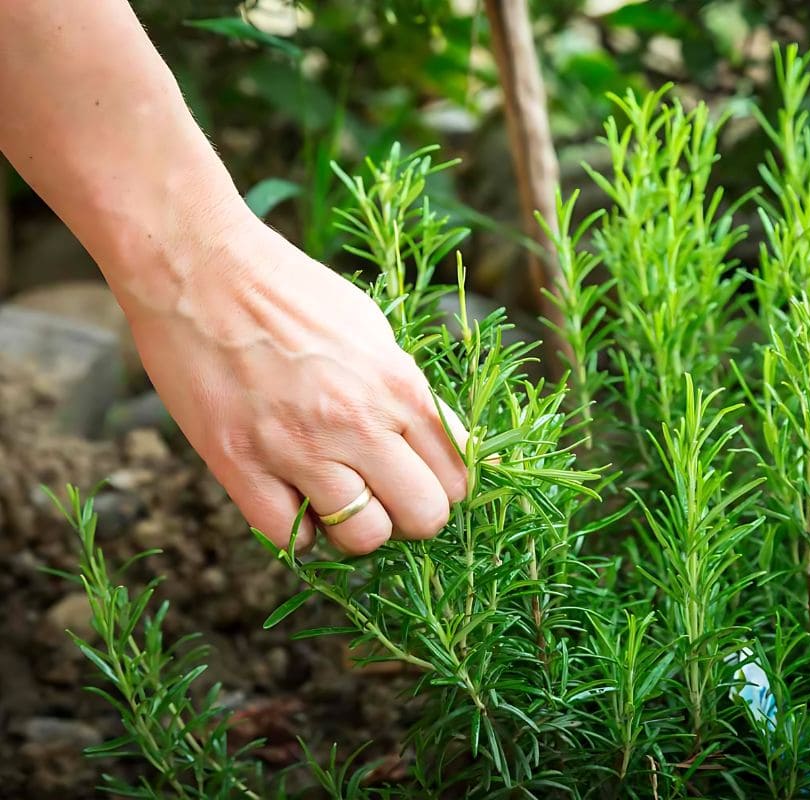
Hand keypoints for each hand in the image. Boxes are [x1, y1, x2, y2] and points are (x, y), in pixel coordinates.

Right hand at [121, 214, 468, 553]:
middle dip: (410, 516)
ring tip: (336, 496)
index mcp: (398, 386)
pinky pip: (291, 538)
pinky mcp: (240, 466)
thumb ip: (411, 394)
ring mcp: (298, 448)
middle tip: (386, 497)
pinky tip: (292, 498)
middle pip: (423, 517)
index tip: (422, 482)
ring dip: (355, 527)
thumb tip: (453, 445)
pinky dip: (298, 530)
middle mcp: (357, 423)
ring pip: (363, 537)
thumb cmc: (291, 293)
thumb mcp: (373, 332)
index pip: (457, 477)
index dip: (444, 488)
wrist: (199, 268)